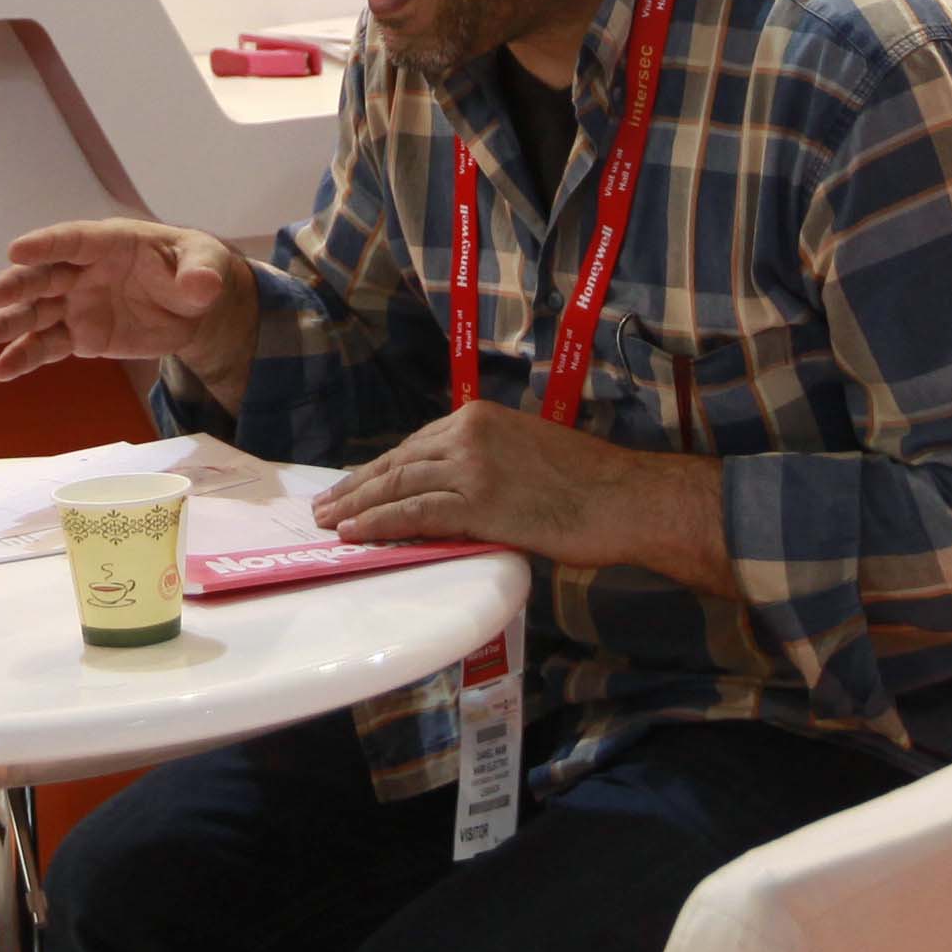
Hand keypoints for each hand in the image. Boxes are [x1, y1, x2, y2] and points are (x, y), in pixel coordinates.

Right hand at [0, 219, 255, 394]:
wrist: (193, 308)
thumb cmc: (194, 270)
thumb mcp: (205, 265)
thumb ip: (200, 274)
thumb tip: (202, 286)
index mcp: (110, 243)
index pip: (73, 240)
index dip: (46, 244)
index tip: (16, 250)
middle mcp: (84, 271)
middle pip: (44, 276)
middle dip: (16, 286)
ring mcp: (76, 304)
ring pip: (35, 314)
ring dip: (5, 325)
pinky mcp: (78, 335)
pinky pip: (46, 346)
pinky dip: (22, 357)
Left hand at [318, 404, 728, 582]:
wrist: (626, 499)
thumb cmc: (590, 483)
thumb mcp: (529, 452)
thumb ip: (490, 461)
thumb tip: (460, 488)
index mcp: (481, 416)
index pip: (416, 444)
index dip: (380, 468)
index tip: (355, 484)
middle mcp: (469, 434)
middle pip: (398, 461)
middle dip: (358, 486)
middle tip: (325, 505)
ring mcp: (472, 467)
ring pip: (399, 486)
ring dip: (358, 507)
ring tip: (330, 523)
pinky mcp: (478, 504)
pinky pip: (415, 514)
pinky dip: (380, 524)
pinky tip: (356, 534)